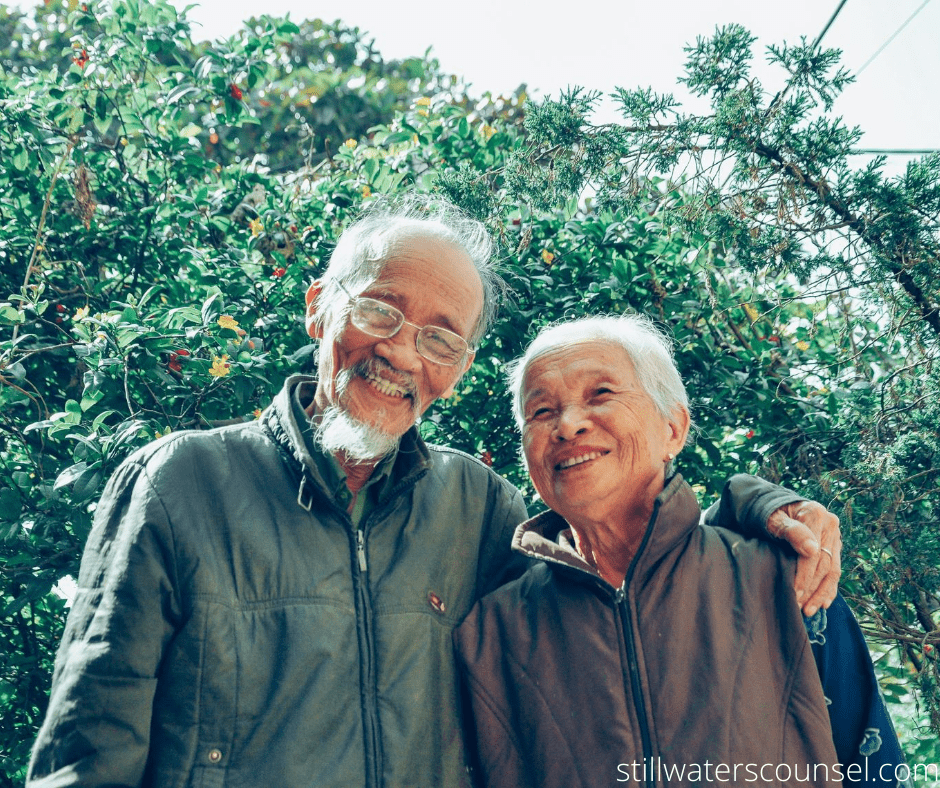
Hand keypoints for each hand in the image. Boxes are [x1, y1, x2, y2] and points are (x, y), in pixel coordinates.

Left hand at [767, 500, 841, 616]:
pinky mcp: (833, 545)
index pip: (813, 553)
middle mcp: (830, 524)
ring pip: (832, 570)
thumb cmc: (769, 513)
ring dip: (821, 593)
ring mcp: (834, 535)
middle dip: (812, 589)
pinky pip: (835, 570)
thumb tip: (811, 549)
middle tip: (799, 607)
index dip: (804, 576)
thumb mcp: (773, 519)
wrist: (776, 506)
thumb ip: (790, 531)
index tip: (794, 594)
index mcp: (816, 514)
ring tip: (809, 610)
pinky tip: (823, 604)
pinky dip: (829, 588)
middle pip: (824, 564)